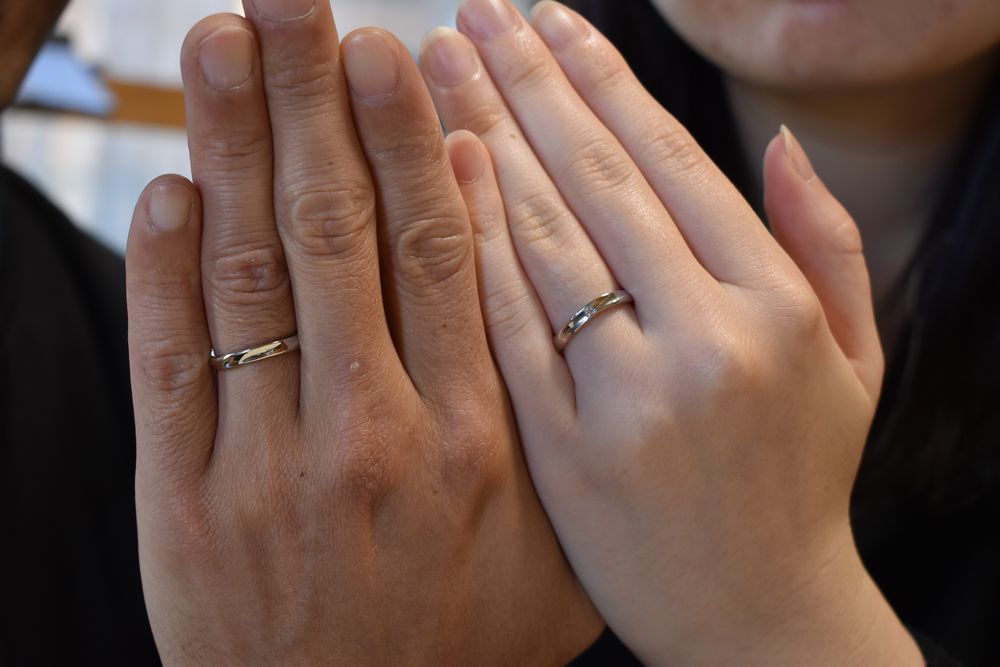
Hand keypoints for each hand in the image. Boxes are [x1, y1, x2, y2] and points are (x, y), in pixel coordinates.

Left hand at [125, 3, 600, 662]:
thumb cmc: (471, 644)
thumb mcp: (562, 550)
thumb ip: (554, 421)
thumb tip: (537, 286)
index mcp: (477, 443)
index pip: (438, 255)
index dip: (409, 140)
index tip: (392, 54)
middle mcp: (374, 438)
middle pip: (339, 233)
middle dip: (314, 99)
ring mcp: (270, 468)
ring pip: (250, 273)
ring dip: (233, 145)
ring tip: (224, 41)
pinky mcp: (185, 504)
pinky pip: (171, 361)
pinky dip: (166, 264)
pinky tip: (172, 182)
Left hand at [421, 0, 921, 662]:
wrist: (757, 621)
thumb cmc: (798, 485)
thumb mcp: (851, 364)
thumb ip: (824, 247)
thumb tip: (784, 145)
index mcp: (775, 305)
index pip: (669, 158)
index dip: (600, 76)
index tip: (548, 17)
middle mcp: (707, 338)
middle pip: (594, 178)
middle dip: (525, 80)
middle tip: (472, 13)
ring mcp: (631, 396)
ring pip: (542, 236)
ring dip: (483, 135)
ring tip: (437, 64)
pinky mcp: (563, 451)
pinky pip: (506, 327)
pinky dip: (469, 243)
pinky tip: (435, 172)